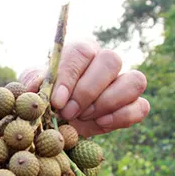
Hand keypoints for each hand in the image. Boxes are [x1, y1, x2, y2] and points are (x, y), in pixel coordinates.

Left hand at [19, 40, 149, 137]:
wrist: (60, 118)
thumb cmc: (47, 98)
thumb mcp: (34, 89)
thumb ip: (33, 83)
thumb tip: (37, 85)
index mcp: (81, 52)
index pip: (82, 51)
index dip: (70, 76)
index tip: (57, 101)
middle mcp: (105, 62)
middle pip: (111, 61)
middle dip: (87, 92)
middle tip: (68, 112)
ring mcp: (123, 82)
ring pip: (134, 81)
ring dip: (106, 103)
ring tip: (83, 117)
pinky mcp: (133, 105)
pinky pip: (141, 107)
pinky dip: (121, 117)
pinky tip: (100, 124)